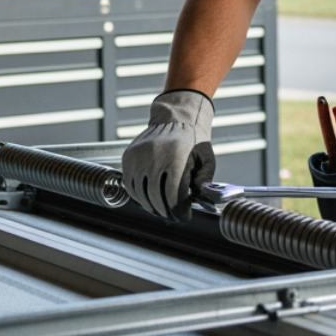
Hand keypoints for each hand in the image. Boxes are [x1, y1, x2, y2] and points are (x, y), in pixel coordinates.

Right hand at [121, 89, 214, 220]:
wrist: (174, 118)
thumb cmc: (193, 141)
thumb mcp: (206, 158)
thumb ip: (204, 180)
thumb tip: (198, 199)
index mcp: (176, 156)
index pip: (173, 193)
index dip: (178, 210)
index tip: (184, 216)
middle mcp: (154, 155)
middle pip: (154, 195)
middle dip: (164, 211)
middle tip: (172, 216)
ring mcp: (138, 155)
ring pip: (140, 192)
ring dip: (150, 206)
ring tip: (160, 210)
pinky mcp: (128, 156)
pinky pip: (130, 183)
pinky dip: (138, 195)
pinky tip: (148, 199)